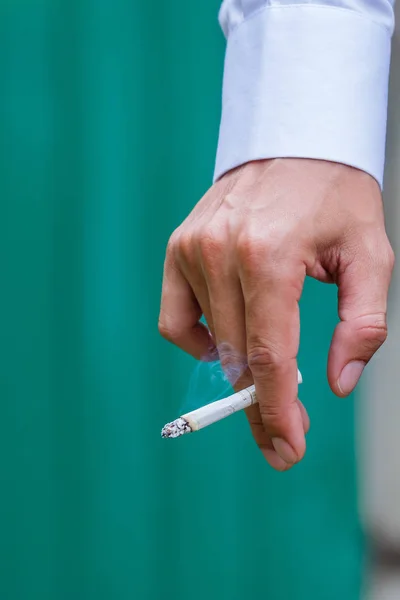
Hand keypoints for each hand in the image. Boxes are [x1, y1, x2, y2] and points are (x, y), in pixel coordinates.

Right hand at [158, 159, 393, 469]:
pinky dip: (198, 343)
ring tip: (270, 385)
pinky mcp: (178, 250)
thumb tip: (337, 384)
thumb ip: (363, 323)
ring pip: (208, 345)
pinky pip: (175, 320)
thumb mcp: (371, 254)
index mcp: (271, 255)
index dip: (278, 410)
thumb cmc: (337, 198)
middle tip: (283, 442)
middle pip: (236, 360)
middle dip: (262, 409)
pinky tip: (226, 343)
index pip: (269, 355)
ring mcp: (192, 250)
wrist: (293, 143)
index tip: (289, 449)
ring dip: (238, 378)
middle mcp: (221, 253)